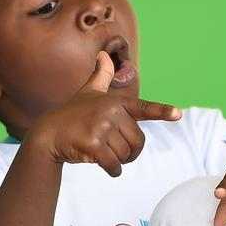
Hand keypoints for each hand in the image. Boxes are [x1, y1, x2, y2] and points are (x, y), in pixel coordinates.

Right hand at [26, 51, 181, 176]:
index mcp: (116, 103)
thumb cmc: (71, 114)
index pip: (144, 108)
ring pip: (126, 155)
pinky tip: (107, 168)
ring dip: (118, 161)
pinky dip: (113, 171)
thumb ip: (101, 76)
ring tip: (103, 152)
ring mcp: (101, 127)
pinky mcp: (93, 144)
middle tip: (116, 151)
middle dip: (130, 153)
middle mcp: (111, 112)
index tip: (178, 114)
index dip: (162, 111)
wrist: (47, 134)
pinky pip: (114, 165)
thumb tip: (103, 54)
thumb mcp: (88, 92)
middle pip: (138, 142)